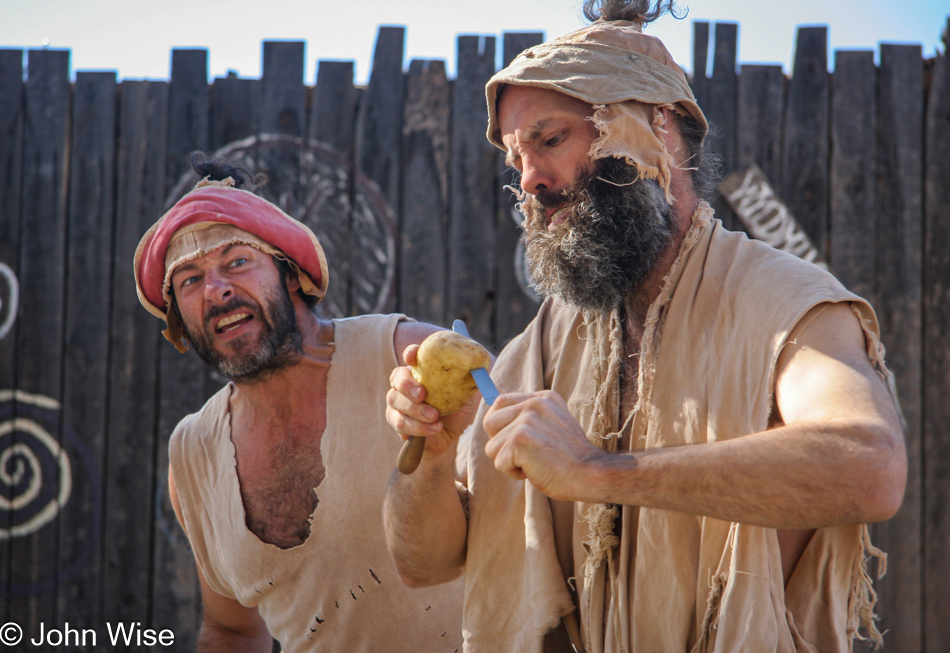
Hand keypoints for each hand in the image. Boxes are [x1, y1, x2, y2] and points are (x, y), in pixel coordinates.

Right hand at [386, 345, 480, 457]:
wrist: (450, 436)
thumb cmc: (457, 411)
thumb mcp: (467, 395)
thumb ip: (470, 381)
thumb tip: (480, 368)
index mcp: (422, 371)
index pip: (411, 356)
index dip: (410, 353)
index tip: (413, 357)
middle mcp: (405, 383)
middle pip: (396, 377)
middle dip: (407, 385)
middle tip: (422, 394)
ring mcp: (398, 402)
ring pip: (395, 401)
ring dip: (415, 410)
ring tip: (434, 416)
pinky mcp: (396, 421)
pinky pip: (399, 422)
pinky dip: (418, 426)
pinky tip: (434, 428)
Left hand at [482, 390, 604, 500]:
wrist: (590, 474)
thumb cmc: (571, 458)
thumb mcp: (552, 425)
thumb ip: (529, 418)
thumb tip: (492, 418)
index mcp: (543, 397)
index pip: (500, 402)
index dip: (499, 425)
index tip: (513, 441)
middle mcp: (534, 403)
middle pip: (489, 423)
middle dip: (500, 445)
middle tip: (523, 456)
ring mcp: (527, 420)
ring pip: (492, 446)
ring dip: (509, 462)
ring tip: (534, 464)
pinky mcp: (520, 439)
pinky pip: (499, 462)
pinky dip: (514, 473)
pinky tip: (535, 471)